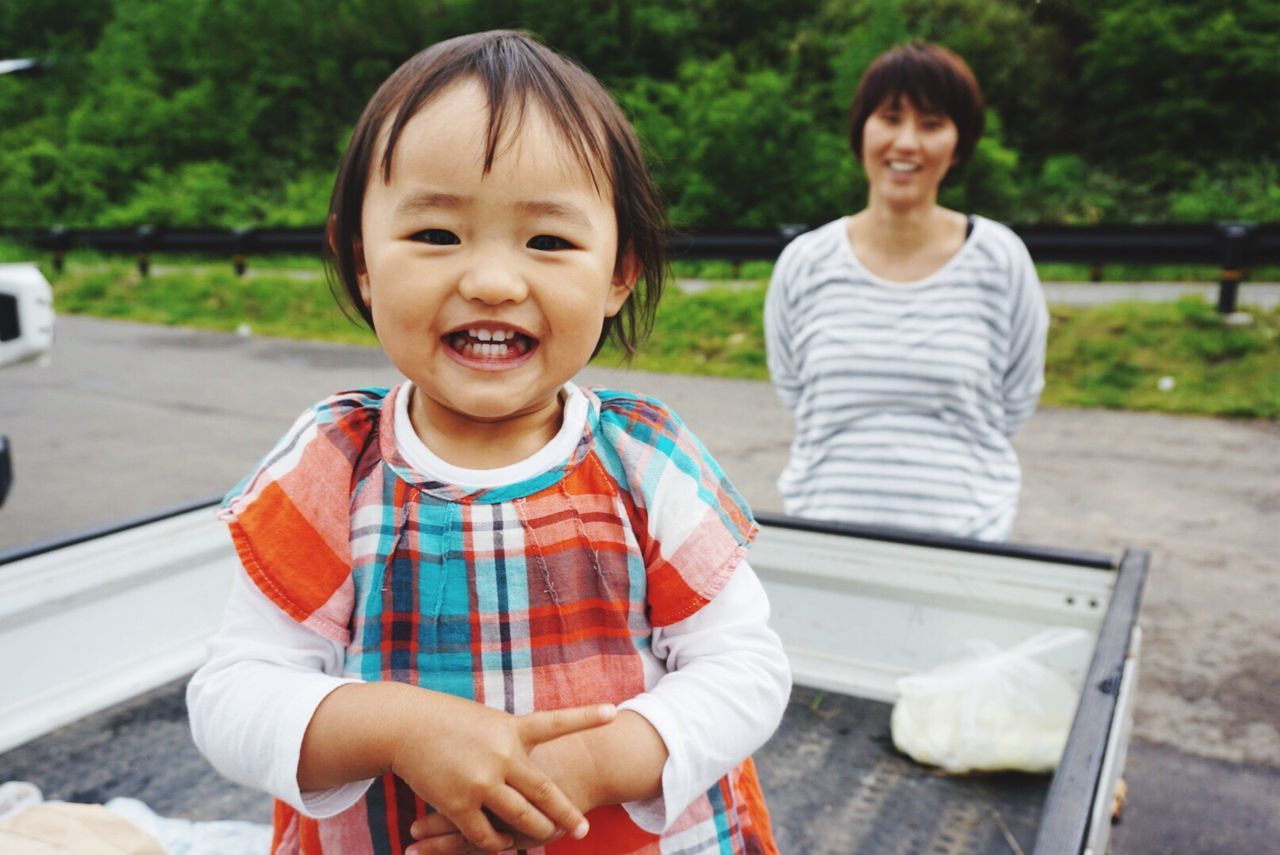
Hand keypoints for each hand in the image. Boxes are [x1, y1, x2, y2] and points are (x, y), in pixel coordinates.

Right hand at [407, 730, 601, 853]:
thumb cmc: (448, 719)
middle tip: (584, 829)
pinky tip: (503, 843)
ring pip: (520, 818)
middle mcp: (502, 755)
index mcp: (512, 729)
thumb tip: (533, 763)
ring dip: (536, 832)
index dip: (585, 718)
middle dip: (567, 813)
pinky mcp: (458, 803)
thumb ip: (513, 740)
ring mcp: (481, 781)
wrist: (404, 725)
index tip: (613, 713)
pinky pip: (485, 835)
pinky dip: (497, 842)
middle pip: (544, 792)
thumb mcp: (488, 721)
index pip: (556, 723)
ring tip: (550, 837)